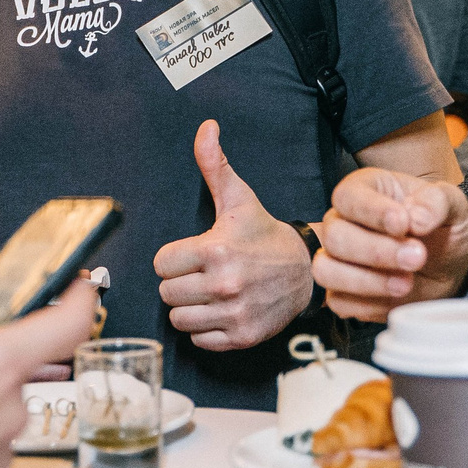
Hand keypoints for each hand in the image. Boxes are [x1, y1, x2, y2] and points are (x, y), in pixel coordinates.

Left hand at [155, 120, 310, 350]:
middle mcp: (224, 284)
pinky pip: (199, 340)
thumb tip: (206, 127)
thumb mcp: (239, 198)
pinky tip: (220, 310)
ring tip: (208, 292)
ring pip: (179, 319)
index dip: (173, 258)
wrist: (306, 270)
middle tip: (201, 273)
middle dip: (179, 283)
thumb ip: (214, 164)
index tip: (192, 254)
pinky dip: (205, 328)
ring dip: (189, 307)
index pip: (162, 264)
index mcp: (216, 250)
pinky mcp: (242, 336)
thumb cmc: (264, 233)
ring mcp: (234, 313)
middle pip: (167, 293)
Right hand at [314, 166, 467, 320]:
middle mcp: (344, 221)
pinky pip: (338, 302)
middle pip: (334, 236)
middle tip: (417, 256)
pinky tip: (396, 298)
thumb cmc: (444, 228)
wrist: (452, 266)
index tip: (402, 223)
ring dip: (367, 281)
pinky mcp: (344, 292)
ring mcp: (339, 258)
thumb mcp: (454, 205)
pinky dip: (368, 304)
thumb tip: (416, 217)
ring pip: (326, 270)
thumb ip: (437, 201)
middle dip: (375, 251)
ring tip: (406, 283)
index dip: (371, 212)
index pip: (348, 197)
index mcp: (366, 190)